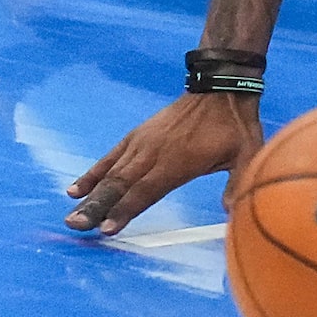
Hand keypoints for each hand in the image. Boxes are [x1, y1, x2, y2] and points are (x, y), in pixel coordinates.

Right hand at [65, 92, 265, 235]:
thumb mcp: (246, 153)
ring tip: (70, 215)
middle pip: (120, 185)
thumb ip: (239, 182)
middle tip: (74, 226)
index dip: (126, 210)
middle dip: (97, 207)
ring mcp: (141, 142)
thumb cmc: (234, 126)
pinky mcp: (137, 135)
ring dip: (90, 195)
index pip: (146, 190)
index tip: (107, 229)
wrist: (219, 88)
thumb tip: (234, 213)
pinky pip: (110, 157)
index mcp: (177, 161)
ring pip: (111, 173)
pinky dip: (92, 173)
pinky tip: (76, 189)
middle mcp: (153, 153)